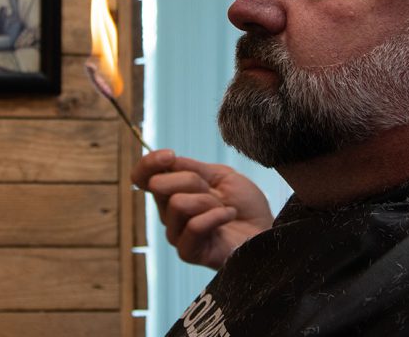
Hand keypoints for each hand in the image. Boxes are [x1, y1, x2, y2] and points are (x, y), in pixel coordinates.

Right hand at [131, 149, 273, 269]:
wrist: (265, 229)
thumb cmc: (244, 204)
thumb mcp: (220, 176)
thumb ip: (192, 169)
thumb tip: (167, 161)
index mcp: (174, 193)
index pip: (143, 178)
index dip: (149, 164)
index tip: (169, 155)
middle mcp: (170, 214)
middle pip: (160, 186)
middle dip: (192, 179)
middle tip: (213, 189)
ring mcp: (178, 235)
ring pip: (178, 204)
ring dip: (208, 201)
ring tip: (225, 208)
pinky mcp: (189, 252)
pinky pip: (194, 226)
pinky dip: (217, 216)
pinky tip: (230, 215)